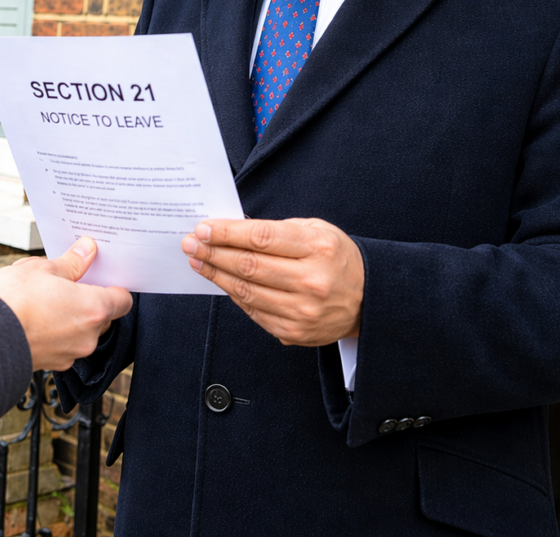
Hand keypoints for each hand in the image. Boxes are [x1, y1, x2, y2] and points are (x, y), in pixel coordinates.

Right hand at [0, 238, 132, 370]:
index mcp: (93, 309)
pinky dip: (55, 332)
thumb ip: (71, 262)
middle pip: (102, 316)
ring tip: (42, 298)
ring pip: (80, 330)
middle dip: (87, 299)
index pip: (122, 300)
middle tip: (65, 283)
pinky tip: (34, 317)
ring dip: (69, 316)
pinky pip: (63, 344)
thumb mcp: (42, 269)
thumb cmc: (12, 302)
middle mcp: (87, 336)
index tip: (102, 276)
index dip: (114, 286)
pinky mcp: (52, 365)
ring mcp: (70, 354)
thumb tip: (87, 250)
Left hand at [181, 218, 363, 345]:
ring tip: (197, 261)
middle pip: (249, 266)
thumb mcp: (316, 230)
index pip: (262, 238)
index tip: (204, 228)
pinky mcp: (295, 332)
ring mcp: (303, 311)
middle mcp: (311, 281)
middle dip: (214, 253)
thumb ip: (276, 230)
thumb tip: (231, 230)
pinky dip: (233, 295)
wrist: (368, 299)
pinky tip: (220, 281)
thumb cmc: (336, 257)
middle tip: (190, 243)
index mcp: (318, 248)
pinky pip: (254, 312)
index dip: (227, 233)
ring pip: (246, 292)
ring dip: (216, 275)